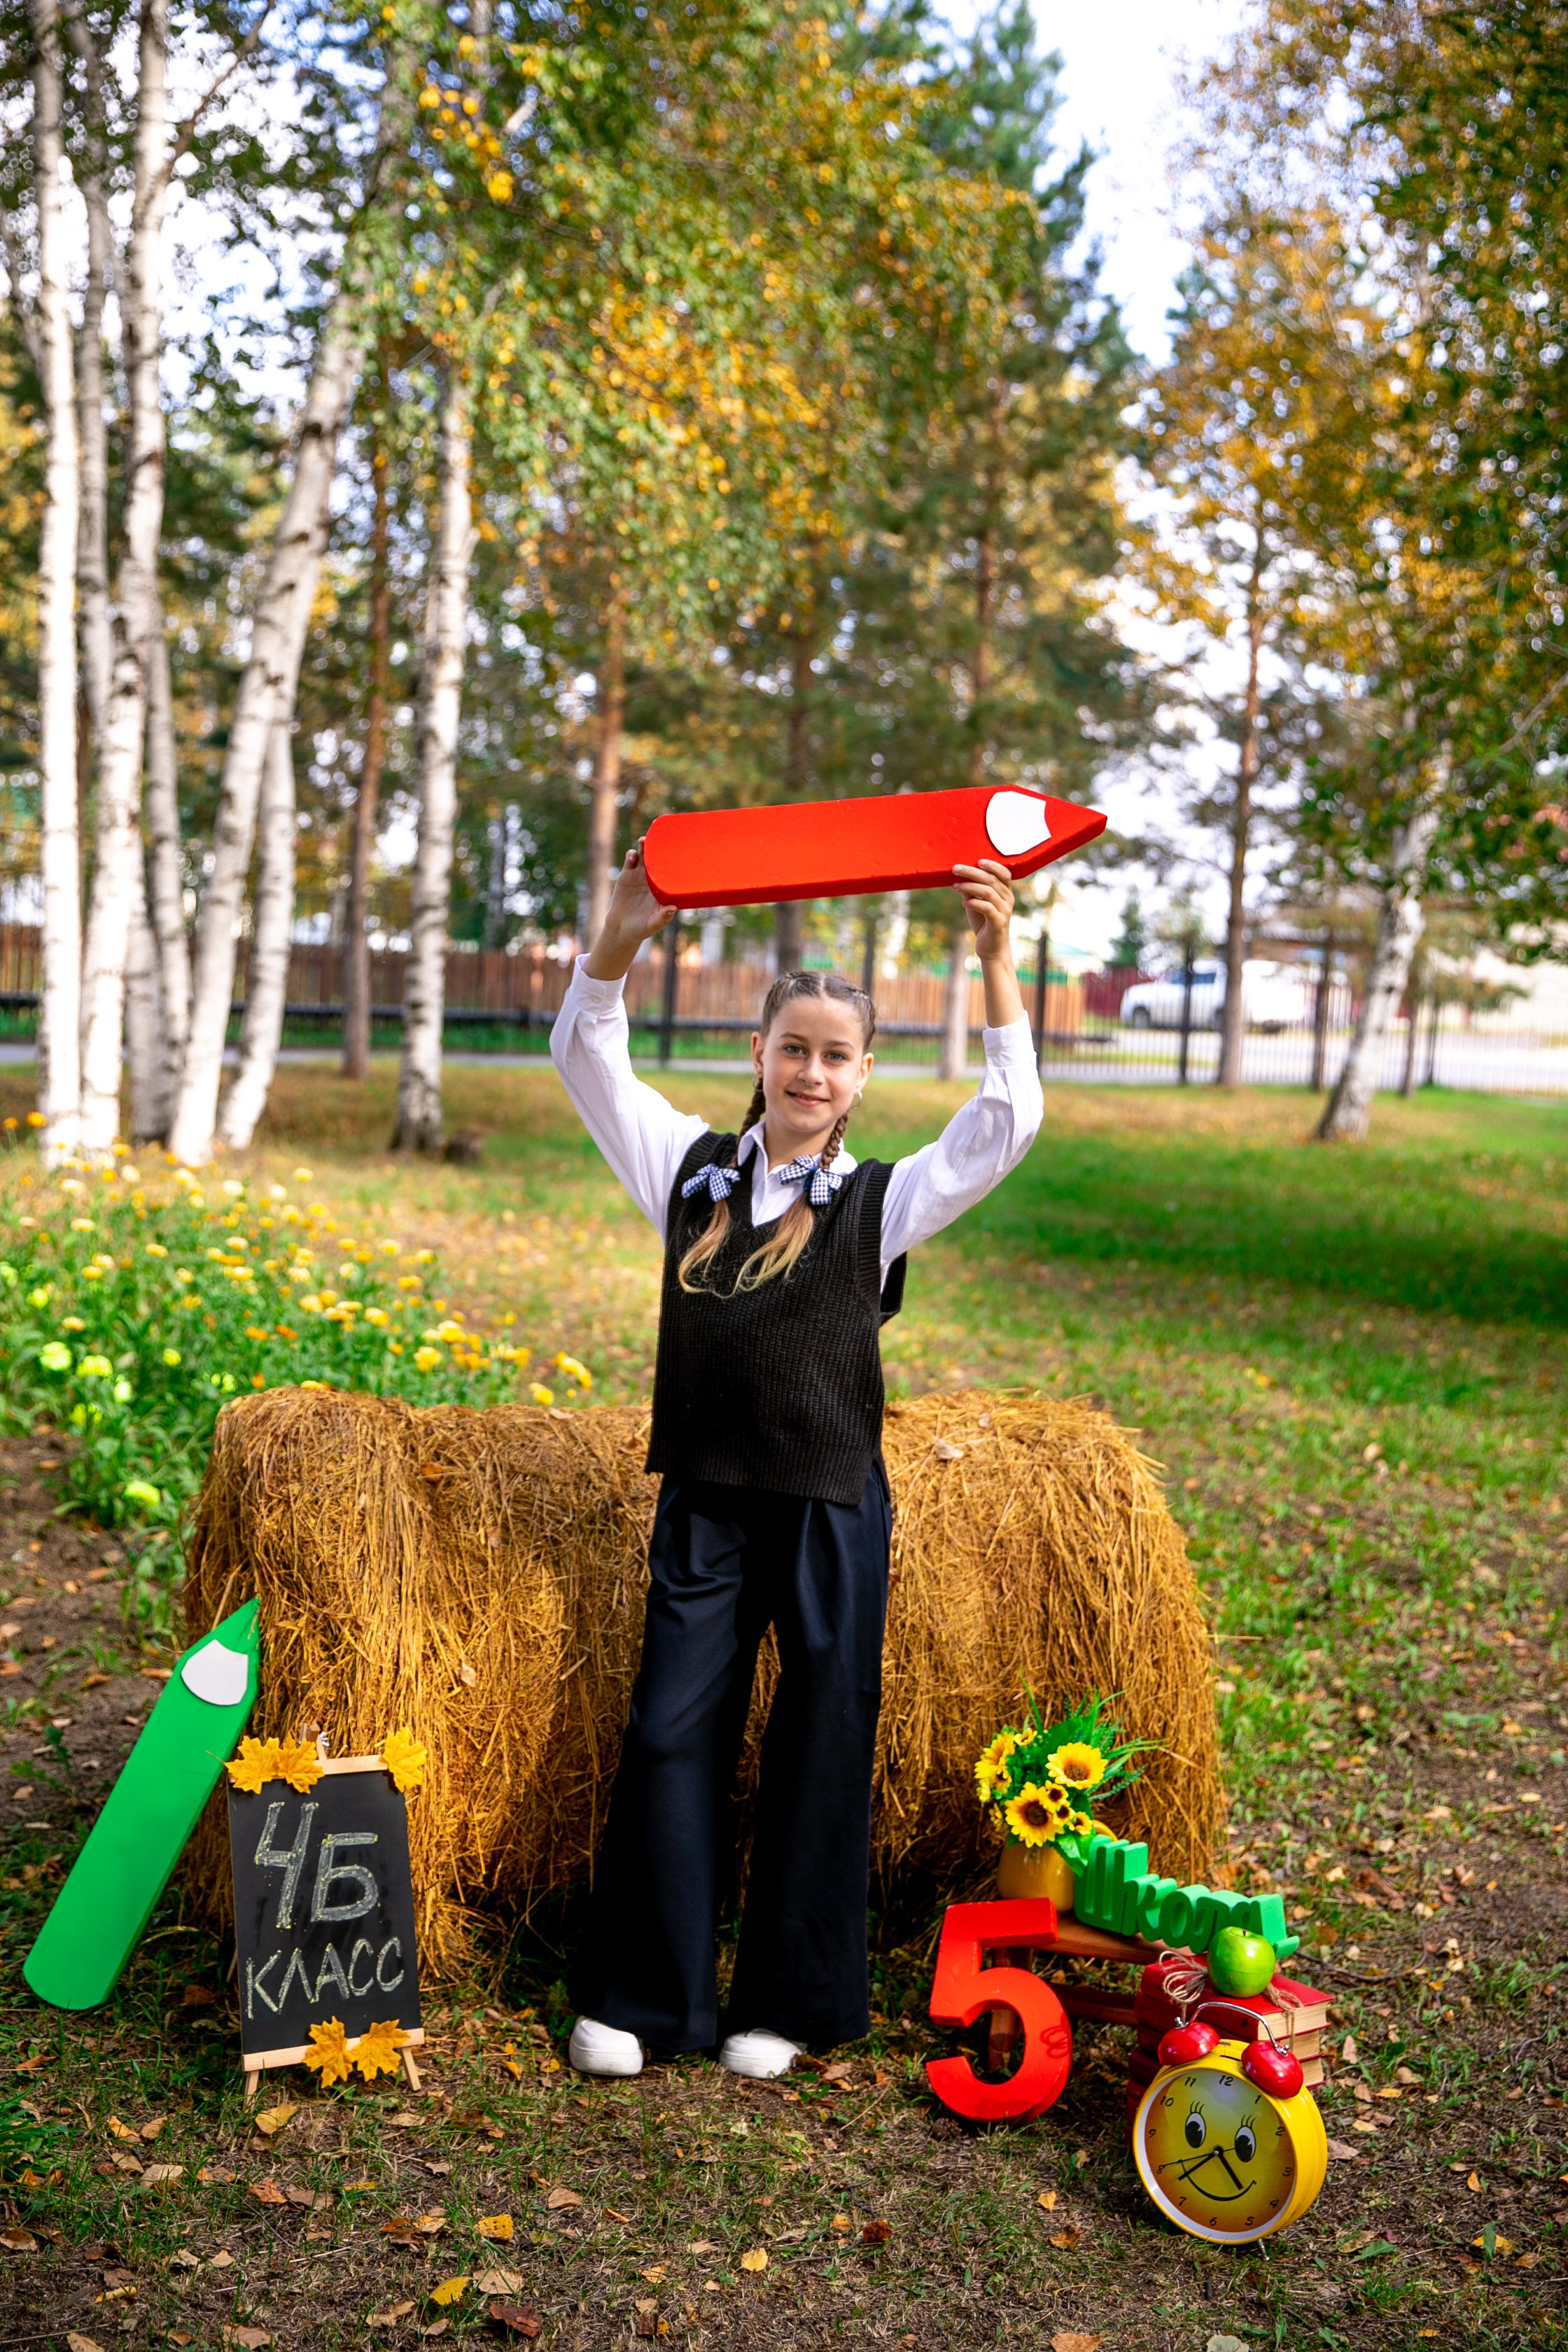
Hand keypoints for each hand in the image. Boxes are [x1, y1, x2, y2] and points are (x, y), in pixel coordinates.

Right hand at [586, 837, 673, 979]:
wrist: (621, 930)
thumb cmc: (642, 929)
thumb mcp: (653, 924)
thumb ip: (662, 917)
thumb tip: (673, 909)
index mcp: (664, 888)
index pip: (672, 870)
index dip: (675, 858)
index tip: (680, 848)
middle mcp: (653, 879)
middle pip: (658, 858)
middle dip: (659, 846)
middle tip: (660, 837)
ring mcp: (640, 875)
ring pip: (644, 856)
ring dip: (644, 847)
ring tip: (643, 841)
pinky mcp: (626, 876)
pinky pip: (630, 862)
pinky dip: (631, 856)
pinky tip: (632, 855)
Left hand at [953, 861, 1015, 961]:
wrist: (992, 949)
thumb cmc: (984, 923)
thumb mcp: (975, 903)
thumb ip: (971, 890)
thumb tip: (959, 875)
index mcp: (1005, 892)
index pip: (1004, 873)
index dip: (992, 865)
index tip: (977, 860)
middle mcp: (1008, 899)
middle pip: (992, 879)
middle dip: (972, 872)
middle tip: (955, 869)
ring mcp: (1004, 911)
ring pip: (988, 892)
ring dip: (969, 886)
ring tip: (955, 886)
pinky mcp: (998, 923)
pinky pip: (986, 907)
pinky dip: (973, 902)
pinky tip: (963, 903)